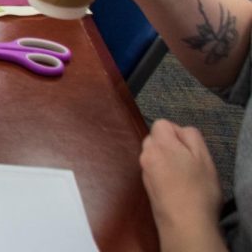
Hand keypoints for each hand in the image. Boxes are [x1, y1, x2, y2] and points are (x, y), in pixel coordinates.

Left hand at [140, 120, 224, 249]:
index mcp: (159, 144)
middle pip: (155, 139)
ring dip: (166, 159)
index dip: (177, 132)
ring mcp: (143, 170)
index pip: (161, 123)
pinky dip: (163, 173)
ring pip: (154, 155)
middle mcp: (146, 155)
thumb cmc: (198, 190)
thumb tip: (180, 129)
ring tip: (183, 176)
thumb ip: (191, 136)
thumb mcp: (204, 157)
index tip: (189, 148)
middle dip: (170, 145)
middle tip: (188, 162)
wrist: (184, 223)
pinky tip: (176, 186)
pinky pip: (153, 170)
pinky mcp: (145, 185)